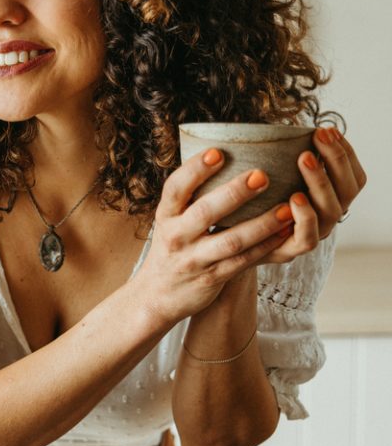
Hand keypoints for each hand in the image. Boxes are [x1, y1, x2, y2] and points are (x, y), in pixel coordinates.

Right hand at [141, 148, 299, 324]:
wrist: (157, 295)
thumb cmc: (173, 246)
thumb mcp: (171, 219)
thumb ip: (191, 195)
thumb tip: (221, 150)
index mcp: (166, 215)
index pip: (176, 188)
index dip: (195, 169)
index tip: (218, 151)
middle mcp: (176, 236)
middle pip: (205, 212)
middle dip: (234, 193)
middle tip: (262, 175)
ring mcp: (194, 259)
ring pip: (231, 240)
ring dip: (261, 224)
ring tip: (287, 207)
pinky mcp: (212, 277)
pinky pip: (243, 261)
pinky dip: (265, 246)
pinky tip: (285, 232)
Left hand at [256, 125, 365, 262]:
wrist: (230, 241)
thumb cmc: (253, 199)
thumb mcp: (273, 173)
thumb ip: (284, 155)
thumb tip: (281, 122)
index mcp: (330, 197)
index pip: (353, 176)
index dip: (346, 152)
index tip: (327, 129)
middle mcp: (326, 216)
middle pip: (347, 190)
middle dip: (336, 159)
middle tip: (319, 136)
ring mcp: (311, 233)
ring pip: (331, 211)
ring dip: (320, 180)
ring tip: (305, 158)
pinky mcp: (290, 250)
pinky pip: (308, 237)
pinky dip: (305, 217)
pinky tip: (295, 197)